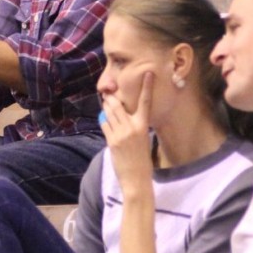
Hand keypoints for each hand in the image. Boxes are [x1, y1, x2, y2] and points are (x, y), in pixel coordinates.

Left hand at [101, 73, 155, 196]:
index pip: (146, 102)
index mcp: (144, 126)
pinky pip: (104, 124)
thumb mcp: (143, 141)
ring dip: (106, 107)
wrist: (136, 179)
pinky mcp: (111, 141)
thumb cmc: (142, 161)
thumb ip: (135, 127)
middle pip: (118, 105)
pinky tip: (104, 119)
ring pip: (109, 113)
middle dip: (111, 98)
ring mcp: (120, 134)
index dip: (147, 86)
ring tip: (105, 102)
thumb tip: (124, 117)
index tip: (148, 73)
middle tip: (108, 92)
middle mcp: (132, 127)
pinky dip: (103, 120)